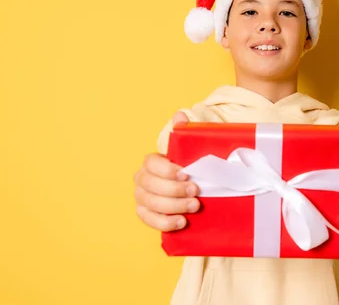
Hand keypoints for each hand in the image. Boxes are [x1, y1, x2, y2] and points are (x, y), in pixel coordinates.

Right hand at [133, 112, 199, 231]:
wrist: (191, 187)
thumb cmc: (189, 166)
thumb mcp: (189, 149)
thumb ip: (184, 132)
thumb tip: (180, 115)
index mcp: (150, 162)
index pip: (151, 164)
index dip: (167, 170)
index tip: (186, 173)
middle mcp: (141, 180)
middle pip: (151, 186)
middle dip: (174, 190)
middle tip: (196, 191)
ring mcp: (141, 198)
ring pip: (151, 204)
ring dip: (174, 207)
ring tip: (195, 206)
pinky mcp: (146, 214)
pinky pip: (149, 221)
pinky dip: (165, 223)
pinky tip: (182, 222)